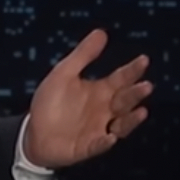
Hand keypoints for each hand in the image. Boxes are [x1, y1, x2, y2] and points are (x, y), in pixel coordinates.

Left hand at [23, 29, 151, 168]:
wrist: (33, 132)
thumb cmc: (51, 102)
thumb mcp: (64, 74)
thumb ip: (83, 55)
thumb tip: (101, 32)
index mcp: (100, 91)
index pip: (121, 79)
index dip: (132, 70)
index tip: (143, 60)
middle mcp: (105, 110)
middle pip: (125, 101)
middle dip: (135, 94)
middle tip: (146, 86)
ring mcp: (99, 129)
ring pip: (121, 125)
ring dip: (131, 119)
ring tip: (141, 111)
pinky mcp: (88, 147)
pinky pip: (99, 145)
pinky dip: (105, 142)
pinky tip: (109, 137)